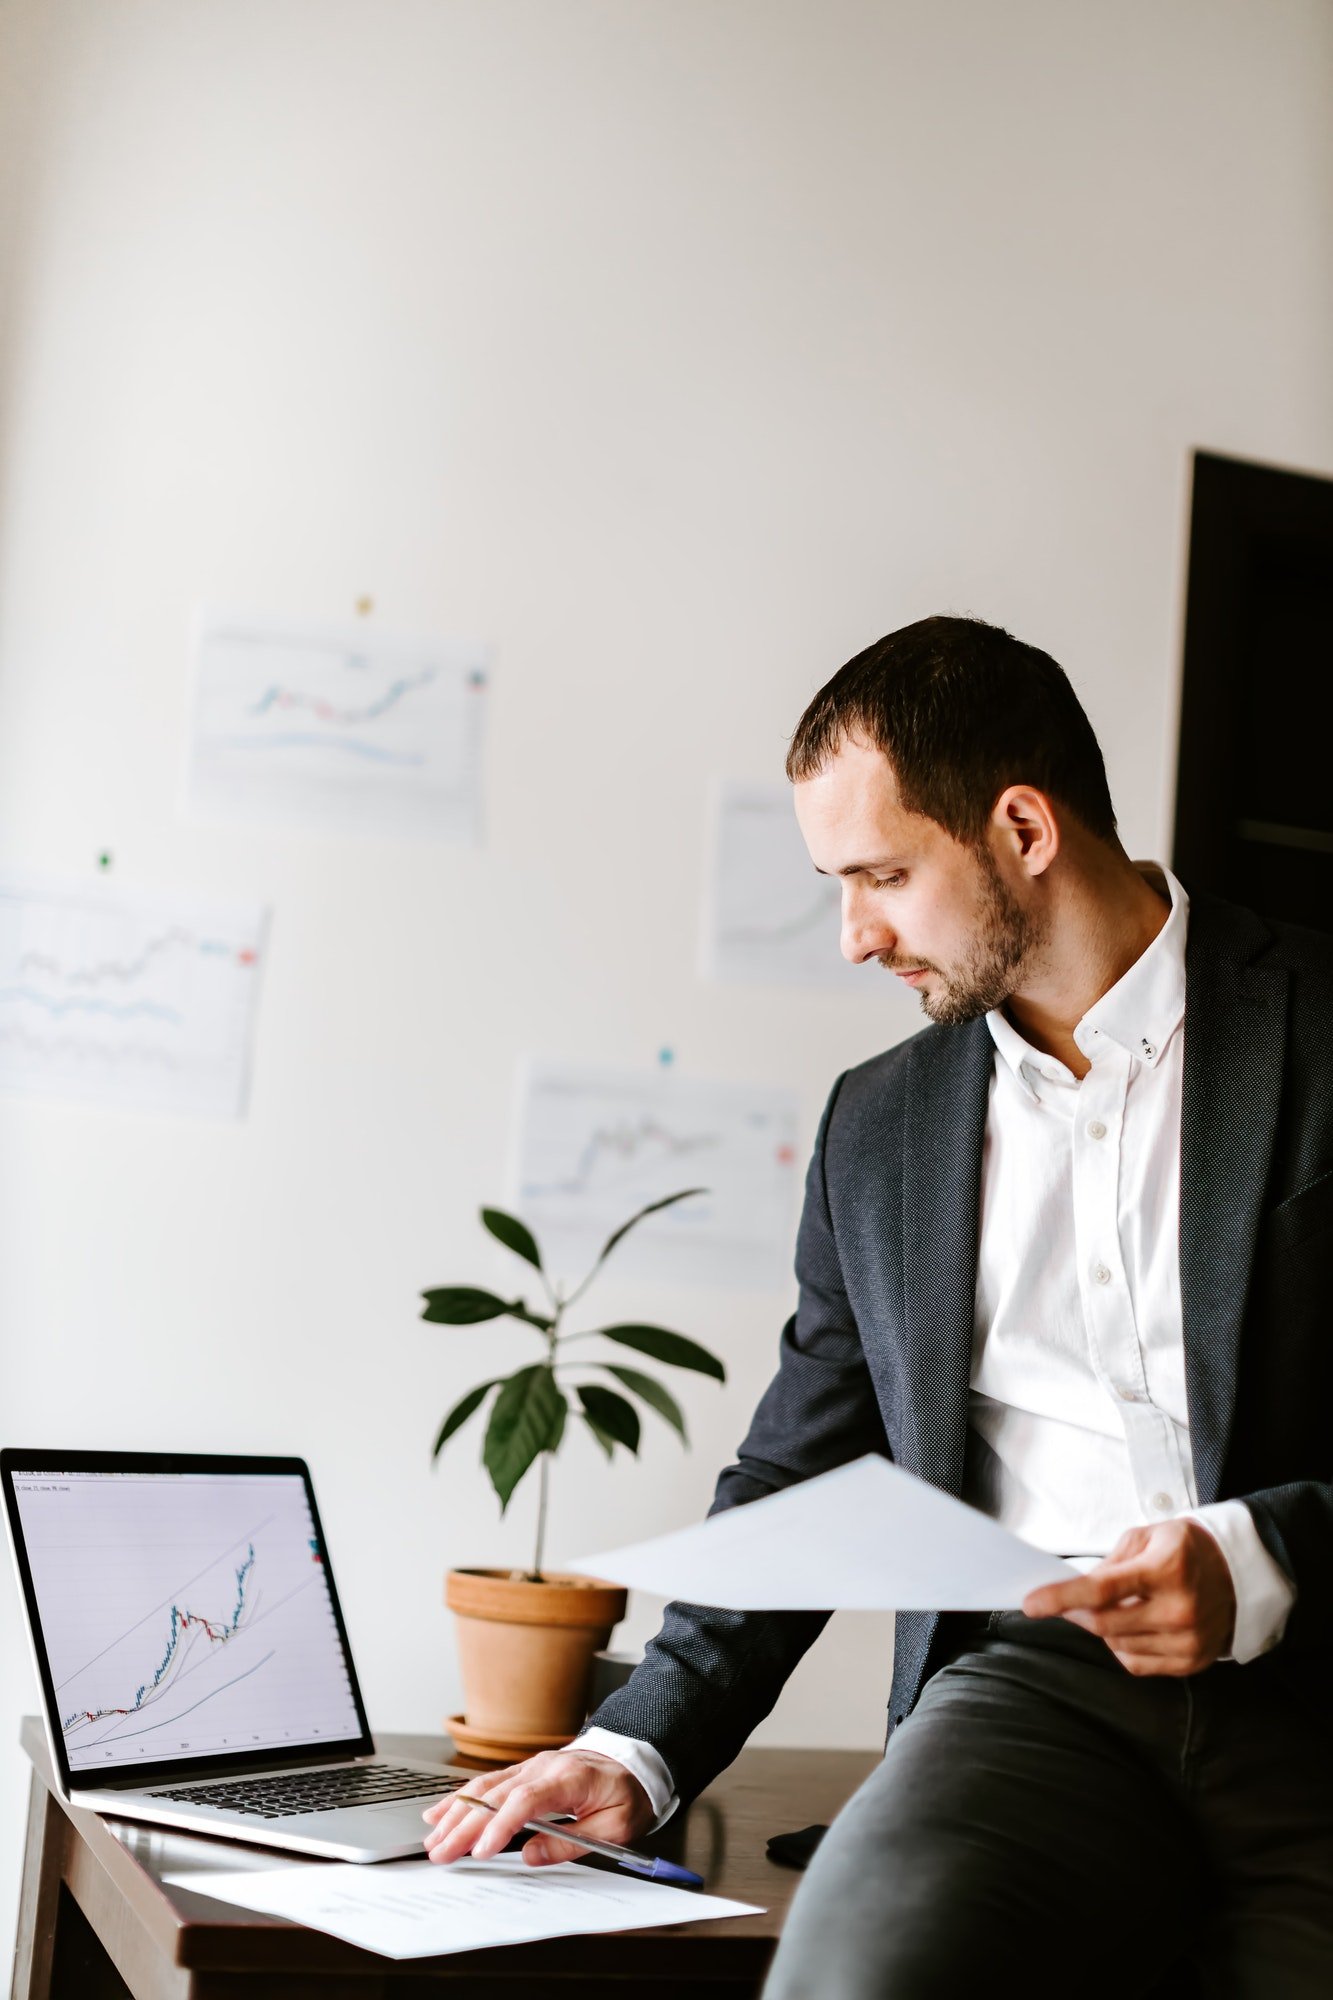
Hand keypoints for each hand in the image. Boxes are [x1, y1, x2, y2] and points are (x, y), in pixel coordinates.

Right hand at [422, 1746, 654, 1867]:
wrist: (634, 1761)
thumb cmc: (627, 1794)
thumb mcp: (616, 1827)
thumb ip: (572, 1842)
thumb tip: (530, 1856)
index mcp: (569, 1779)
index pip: (526, 1800)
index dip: (500, 1825)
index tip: (481, 1851)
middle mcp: (544, 1767)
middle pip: (496, 1795)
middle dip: (465, 1825)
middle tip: (441, 1852)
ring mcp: (532, 1765)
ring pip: (485, 1787)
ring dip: (457, 1812)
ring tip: (434, 1837)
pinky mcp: (526, 1770)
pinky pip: (489, 1783)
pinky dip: (462, 1798)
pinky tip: (442, 1811)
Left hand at [1022, 1518, 1235, 1675]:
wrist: (1238, 1573)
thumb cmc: (1186, 1549)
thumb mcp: (1147, 1537)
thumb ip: (1110, 1562)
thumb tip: (1076, 1587)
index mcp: (1167, 1570)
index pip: (1102, 1590)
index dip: (1061, 1597)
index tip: (1030, 1604)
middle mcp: (1180, 1610)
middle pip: (1105, 1624)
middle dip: (1076, 1613)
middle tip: (1067, 1601)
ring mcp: (1188, 1641)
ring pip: (1117, 1646)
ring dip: (1102, 1629)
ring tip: (1115, 1607)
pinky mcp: (1191, 1662)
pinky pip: (1137, 1664)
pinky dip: (1122, 1646)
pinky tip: (1131, 1626)